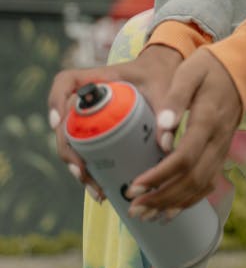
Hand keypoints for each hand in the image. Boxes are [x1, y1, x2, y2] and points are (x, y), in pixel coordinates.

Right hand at [47, 44, 182, 199]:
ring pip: (72, 141)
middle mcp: (89, 97)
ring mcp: (90, 115)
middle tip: (81, 172)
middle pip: (65, 121)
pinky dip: (89, 169)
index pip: (66, 81)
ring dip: (77, 166)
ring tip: (96, 189)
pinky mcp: (98, 130)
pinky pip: (85, 150)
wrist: (165, 77)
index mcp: (100, 78)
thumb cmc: (161, 77)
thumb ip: (168, 111)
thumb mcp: (166, 90)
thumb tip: (165, 146)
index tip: (58, 124)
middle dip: (68, 150)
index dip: (56, 100)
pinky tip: (101, 189)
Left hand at [124, 48, 243, 217]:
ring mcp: (222, 150)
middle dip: (161, 197)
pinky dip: (188, 201)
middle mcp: (218, 141)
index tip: (135, 185)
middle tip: (133, 205)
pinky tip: (169, 210)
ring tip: (145, 214)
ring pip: (200, 187)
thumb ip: (176, 99)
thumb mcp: (191, 72)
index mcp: (208, 120)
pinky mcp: (221, 154)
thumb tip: (162, 132)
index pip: (184, 158)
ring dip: (172, 204)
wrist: (243, 70)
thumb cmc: (211, 68)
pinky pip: (207, 184)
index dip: (159, 176)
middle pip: (191, 180)